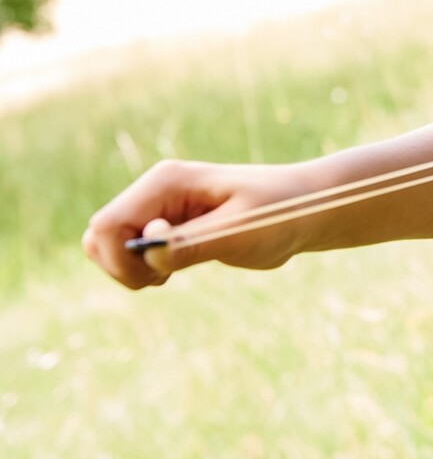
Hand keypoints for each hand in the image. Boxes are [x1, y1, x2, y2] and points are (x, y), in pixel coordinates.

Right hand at [81, 159, 314, 288]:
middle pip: (99, 236)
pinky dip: (142, 269)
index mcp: (168, 182)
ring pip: (109, 246)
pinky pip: (131, 253)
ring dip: (130, 269)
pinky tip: (173, 268)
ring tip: (171, 271)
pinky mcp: (168, 226)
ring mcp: (160, 208)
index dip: (121, 258)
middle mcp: (156, 191)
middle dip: (122, 266)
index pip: (108, 224)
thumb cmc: (281, 213)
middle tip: (165, 276)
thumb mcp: (241, 232)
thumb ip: (193, 243)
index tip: (162, 272)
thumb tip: (149, 252)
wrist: (308, 208)